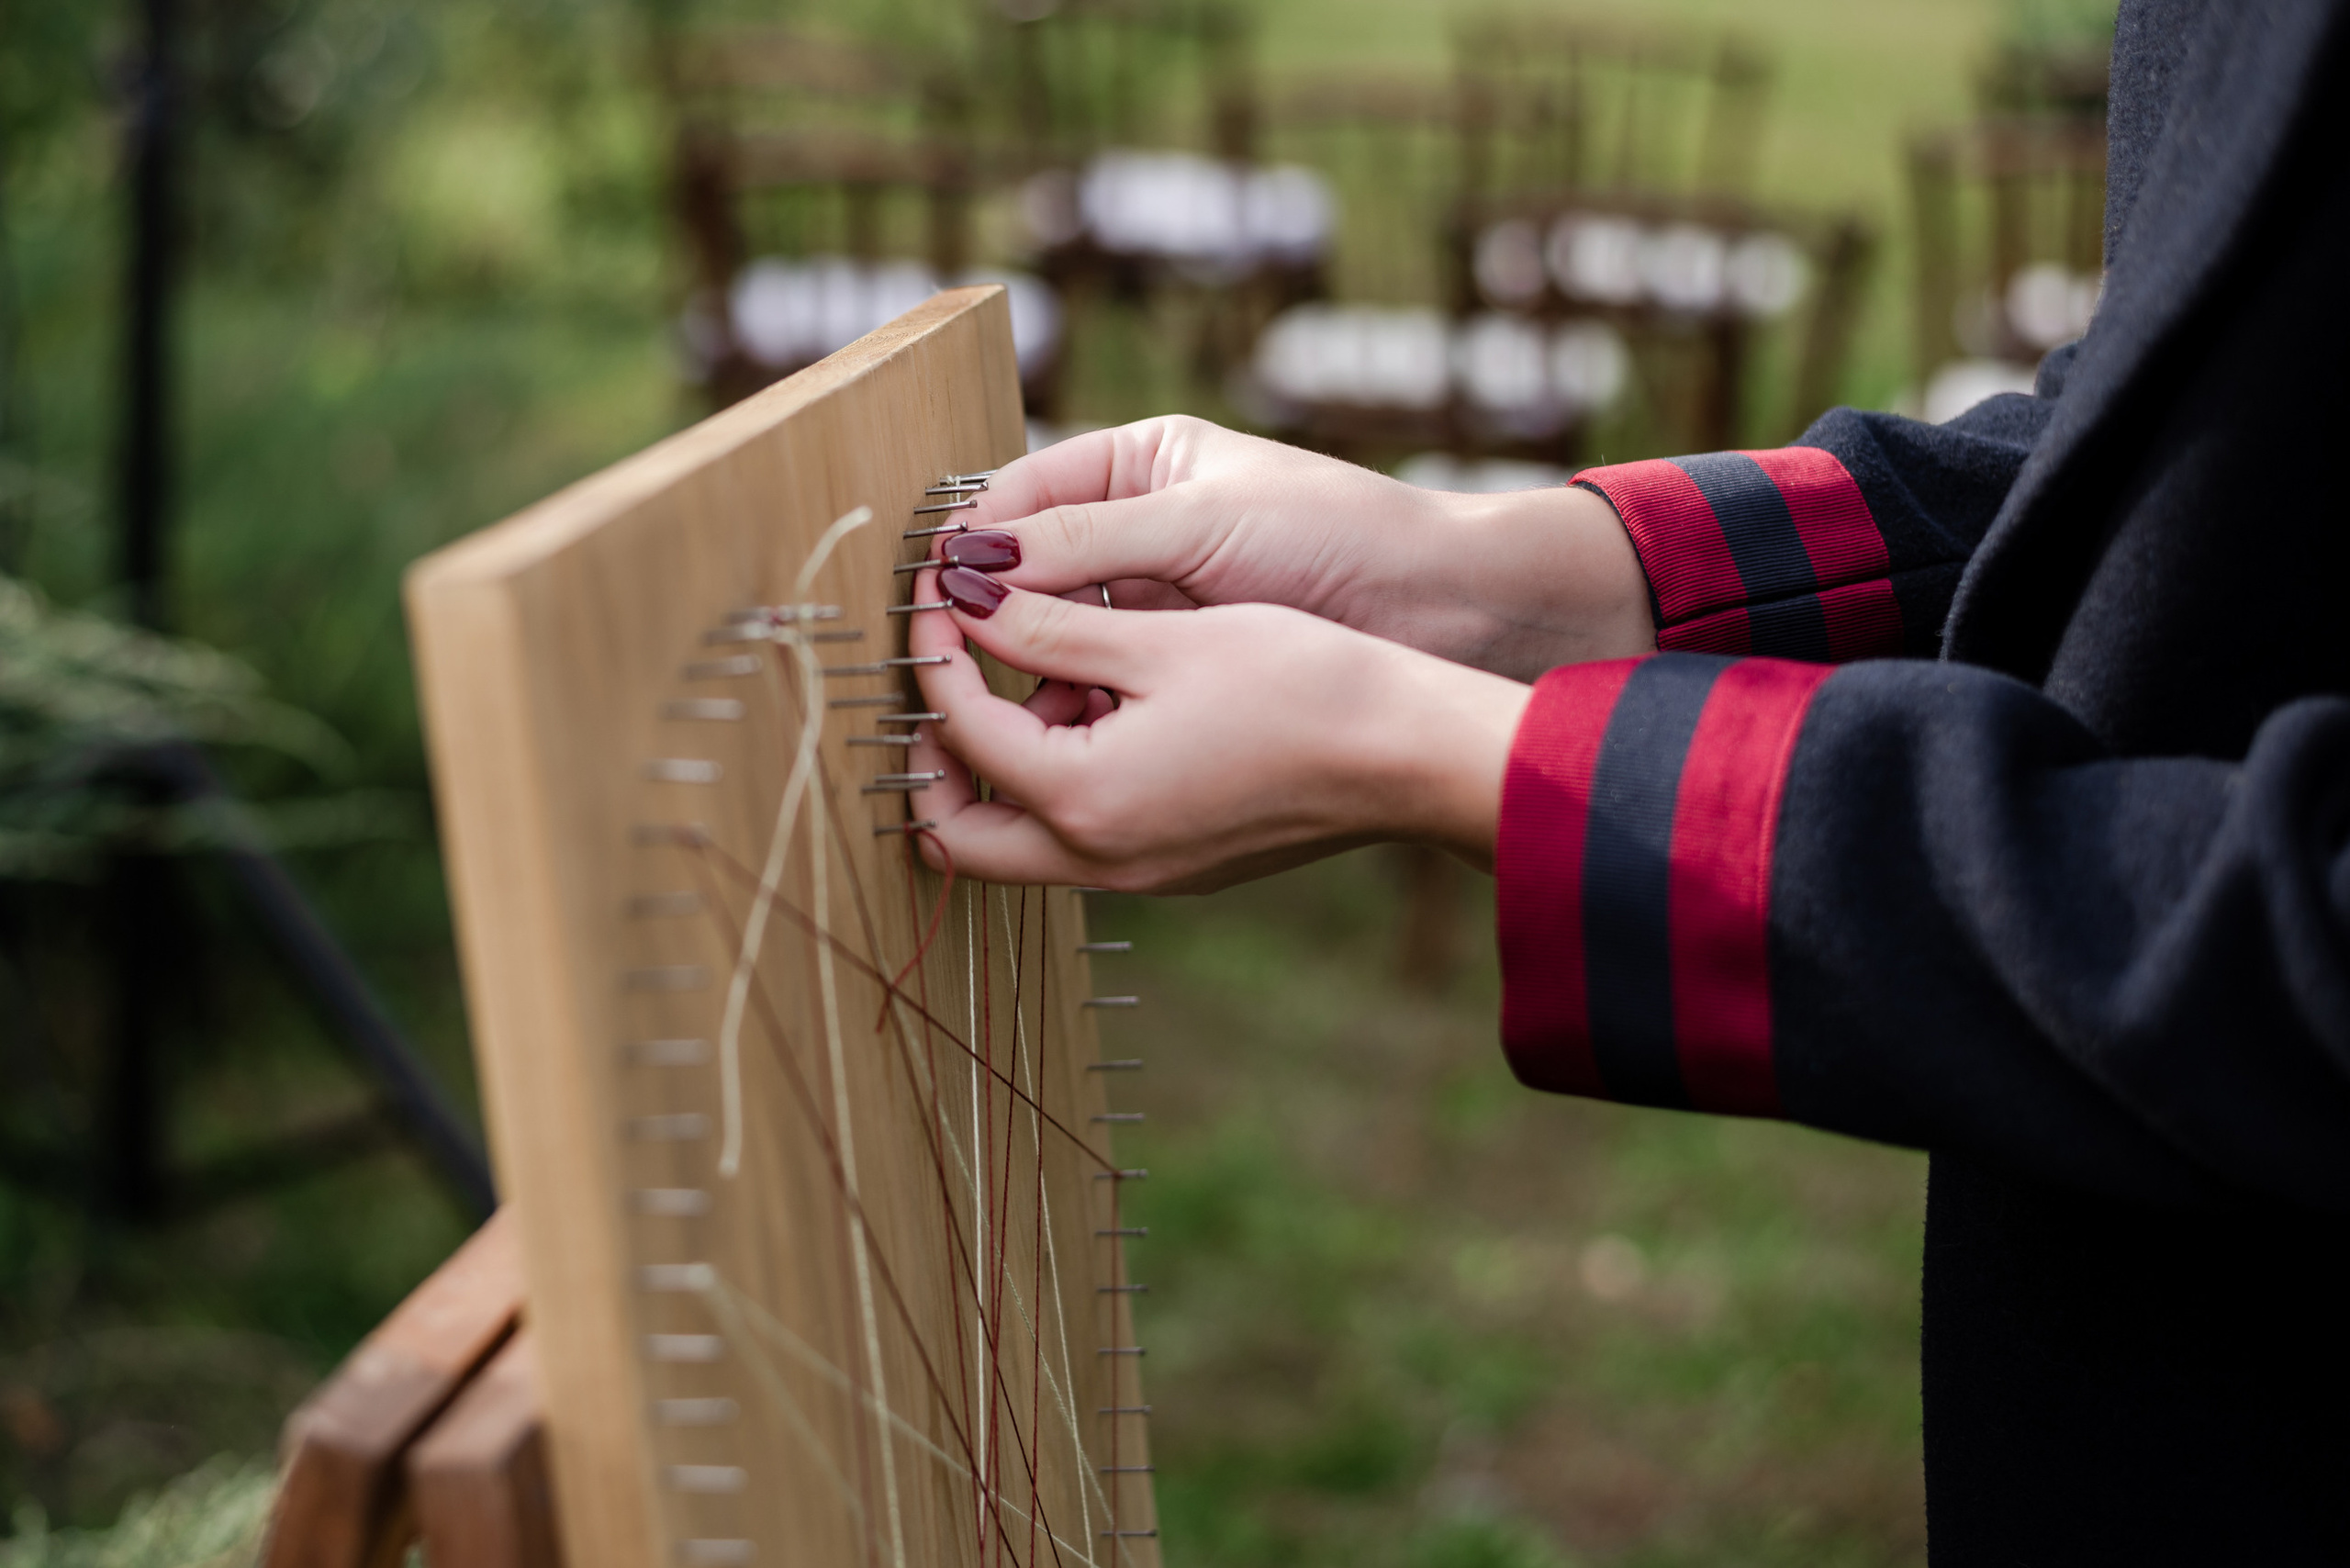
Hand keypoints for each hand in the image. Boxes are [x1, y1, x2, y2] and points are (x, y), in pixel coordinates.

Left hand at [898, 568, 1532, 891]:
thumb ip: (1044, 627)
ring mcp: (1139, 874)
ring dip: (1010, 759)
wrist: (1410, 753)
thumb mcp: (1159, 641)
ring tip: (1054, 669)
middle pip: (957, 833)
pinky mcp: (1177, 866)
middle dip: (937, 750)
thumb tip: (960, 601)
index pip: (958, 727)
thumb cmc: (1301, 686)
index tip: (945, 588)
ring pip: (1019, 838)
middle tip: (953, 670)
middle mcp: (1099, 859)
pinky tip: (1115, 701)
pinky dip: (1069, 775)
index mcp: (1081, 801)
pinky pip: (1084, 834)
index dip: (937, 647)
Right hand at [959, 416, 1654, 681]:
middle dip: (989, 610)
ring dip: (1030, 665)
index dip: (970, 541)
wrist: (1445, 608)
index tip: (929, 588)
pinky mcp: (1182, 658)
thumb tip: (969, 562)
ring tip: (993, 703)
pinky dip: (1076, 702)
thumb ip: (1082, 541)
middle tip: (939, 657)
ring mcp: (1157, 595)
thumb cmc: (1336, 535)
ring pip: (1059, 631)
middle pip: (1029, 568)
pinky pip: (1103, 679)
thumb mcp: (1200, 525)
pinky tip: (1057, 729)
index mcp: (1140, 461)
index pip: (1020, 493)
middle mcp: (1137, 526)